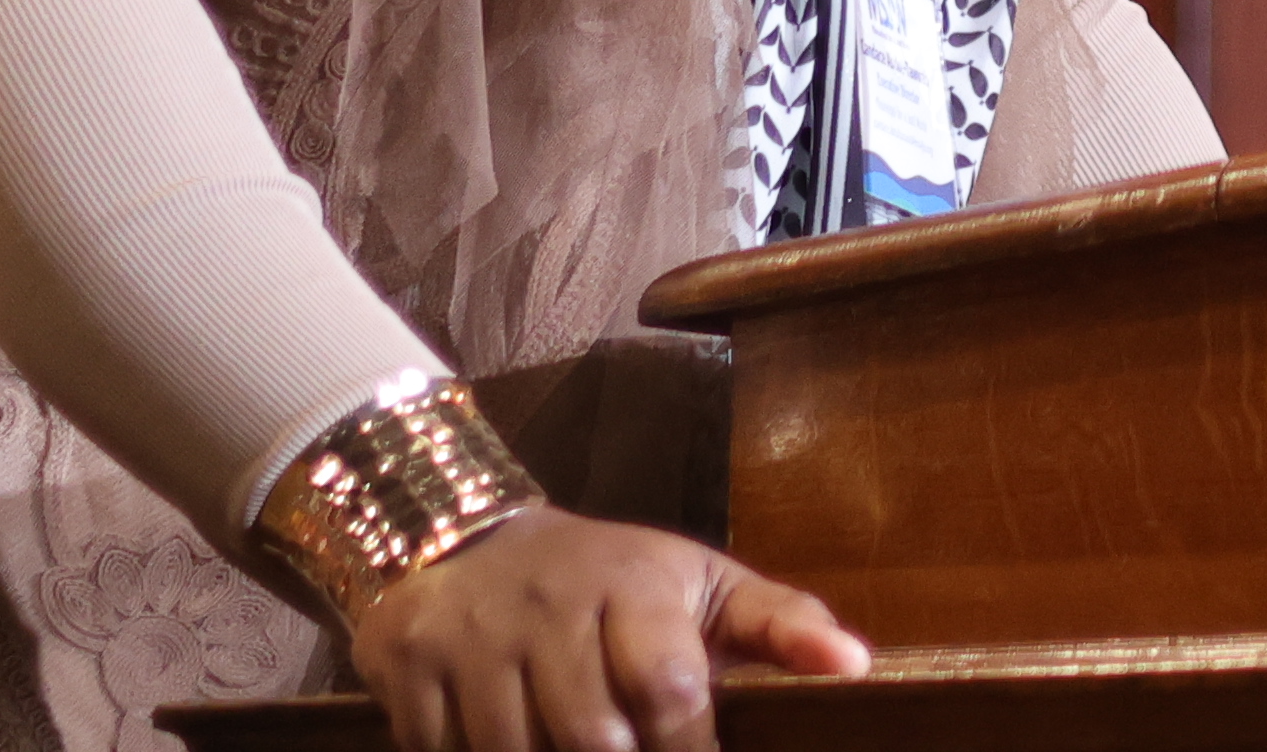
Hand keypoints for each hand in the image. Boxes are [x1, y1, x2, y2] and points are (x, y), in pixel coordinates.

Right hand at [349, 511, 869, 751]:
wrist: (461, 535)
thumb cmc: (608, 578)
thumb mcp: (697, 582)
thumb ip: (778, 624)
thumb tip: (857, 666)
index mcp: (633, 584)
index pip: (669, 687)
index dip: (689, 750)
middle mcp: (550, 606)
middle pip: (592, 737)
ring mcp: (474, 640)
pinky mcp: (410, 669)